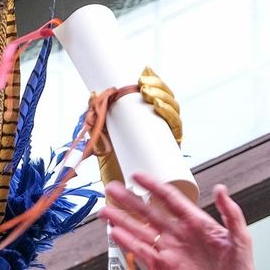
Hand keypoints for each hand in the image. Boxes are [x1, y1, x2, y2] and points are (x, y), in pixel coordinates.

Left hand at [94, 67, 181, 185]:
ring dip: (168, 104)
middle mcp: (161, 130)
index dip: (155, 81)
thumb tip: (92, 96)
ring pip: (174, 117)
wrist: (118, 195)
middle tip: (144, 87)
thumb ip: (95, 122)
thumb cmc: (112, 166)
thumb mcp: (100, 140)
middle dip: (160, 90)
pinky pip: (178, 139)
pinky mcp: (170, 158)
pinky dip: (176, 127)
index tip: (144, 73)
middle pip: (168, 103)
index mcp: (148, 121)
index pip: (157, 95)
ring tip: (153, 99)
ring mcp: (167, 143)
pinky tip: (169, 120)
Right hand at [103, 174, 269, 269]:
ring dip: (123, 221)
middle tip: (113, 188)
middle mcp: (180, 234)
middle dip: (130, 201)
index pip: (171, 199)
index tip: (138, 176)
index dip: (154, 187)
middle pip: (150, 212)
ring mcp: (170, 251)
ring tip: (105, 211)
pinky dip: (129, 244)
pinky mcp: (164, 269)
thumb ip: (231, 213)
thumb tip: (221, 188)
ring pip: (141, 231)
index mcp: (197, 223)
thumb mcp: (241, 238)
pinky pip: (143, 253)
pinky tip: (115, 233)